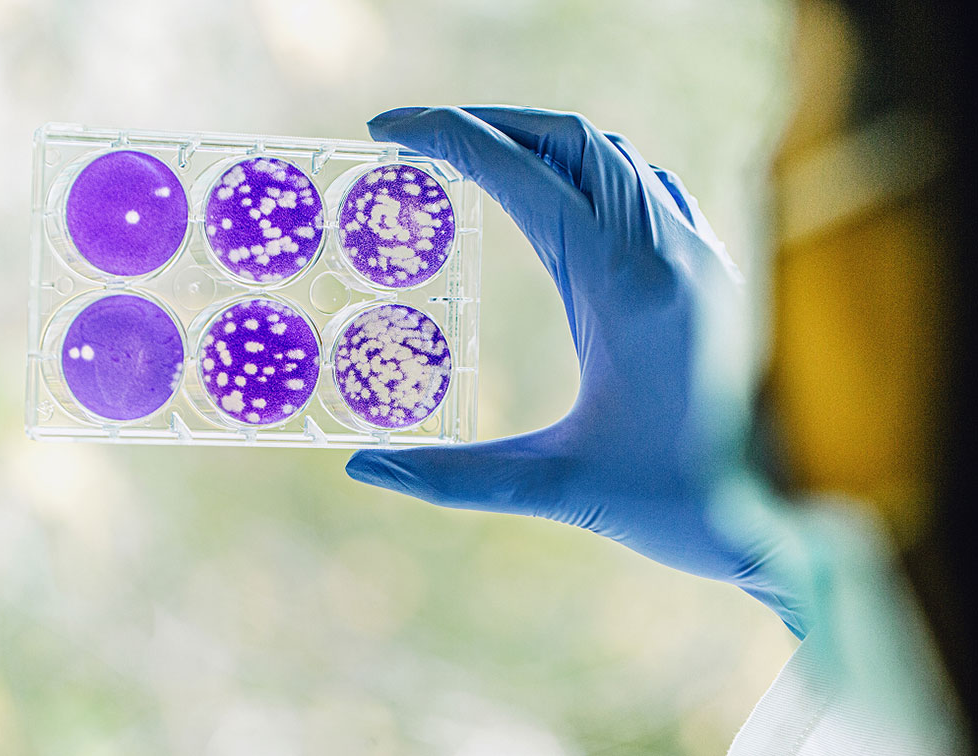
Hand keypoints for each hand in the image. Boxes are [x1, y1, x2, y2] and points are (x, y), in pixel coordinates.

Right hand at [345, 106, 808, 637]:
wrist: (787, 515)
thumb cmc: (678, 503)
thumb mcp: (557, 487)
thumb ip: (453, 478)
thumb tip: (366, 470)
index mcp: (622, 284)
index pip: (522, 173)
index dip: (446, 137)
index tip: (388, 127)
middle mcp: (667, 249)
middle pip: (570, 139)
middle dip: (489, 124)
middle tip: (422, 139)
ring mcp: (699, 253)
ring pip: (614, 156)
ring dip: (541, 144)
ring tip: (479, 162)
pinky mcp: (713, 270)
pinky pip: (649, 188)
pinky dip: (592, 174)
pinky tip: (564, 206)